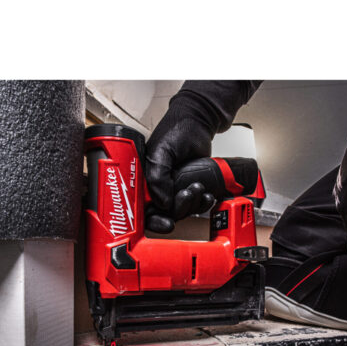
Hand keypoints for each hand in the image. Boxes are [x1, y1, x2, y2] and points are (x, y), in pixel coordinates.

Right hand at [144, 81, 261, 232]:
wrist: (199, 122)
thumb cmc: (176, 129)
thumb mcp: (160, 152)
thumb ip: (156, 177)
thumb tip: (162, 203)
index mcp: (141, 179)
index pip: (141, 209)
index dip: (152, 220)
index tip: (166, 222)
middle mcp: (155, 186)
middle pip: (162, 214)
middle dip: (177, 211)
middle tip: (186, 196)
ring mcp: (172, 188)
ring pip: (179, 211)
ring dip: (191, 205)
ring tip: (197, 187)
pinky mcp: (187, 188)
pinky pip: (192, 205)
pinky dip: (200, 204)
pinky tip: (205, 195)